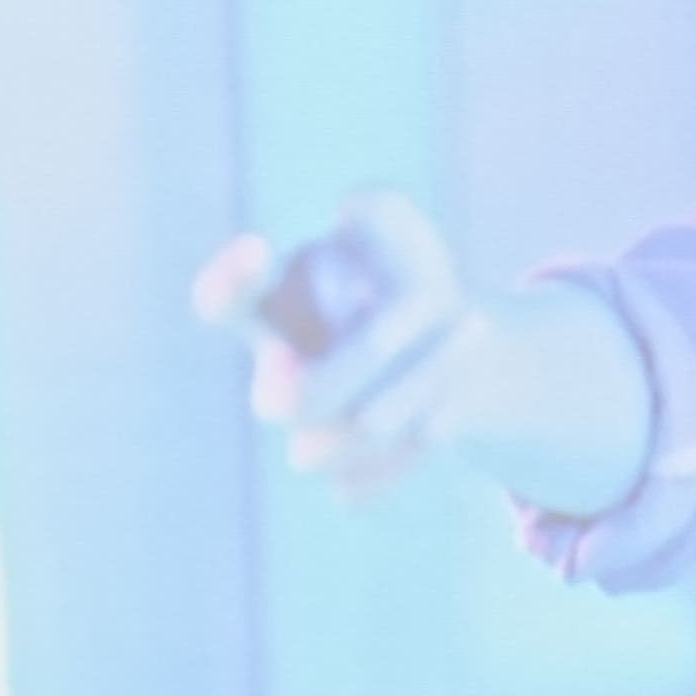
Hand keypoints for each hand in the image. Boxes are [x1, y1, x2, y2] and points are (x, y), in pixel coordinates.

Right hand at [192, 187, 479, 488]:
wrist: (457, 346)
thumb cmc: (408, 270)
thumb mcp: (393, 221)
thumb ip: (368, 210)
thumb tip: (348, 217)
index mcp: (268, 313)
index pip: (222, 303)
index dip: (226, 284)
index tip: (258, 247)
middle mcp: (276, 381)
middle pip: (292, 402)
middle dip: (368, 355)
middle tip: (431, 301)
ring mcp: (305, 438)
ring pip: (327, 451)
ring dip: (412, 390)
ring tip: (473, 331)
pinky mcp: (344, 480)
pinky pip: (358, 485)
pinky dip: (413, 444)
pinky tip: (450, 404)